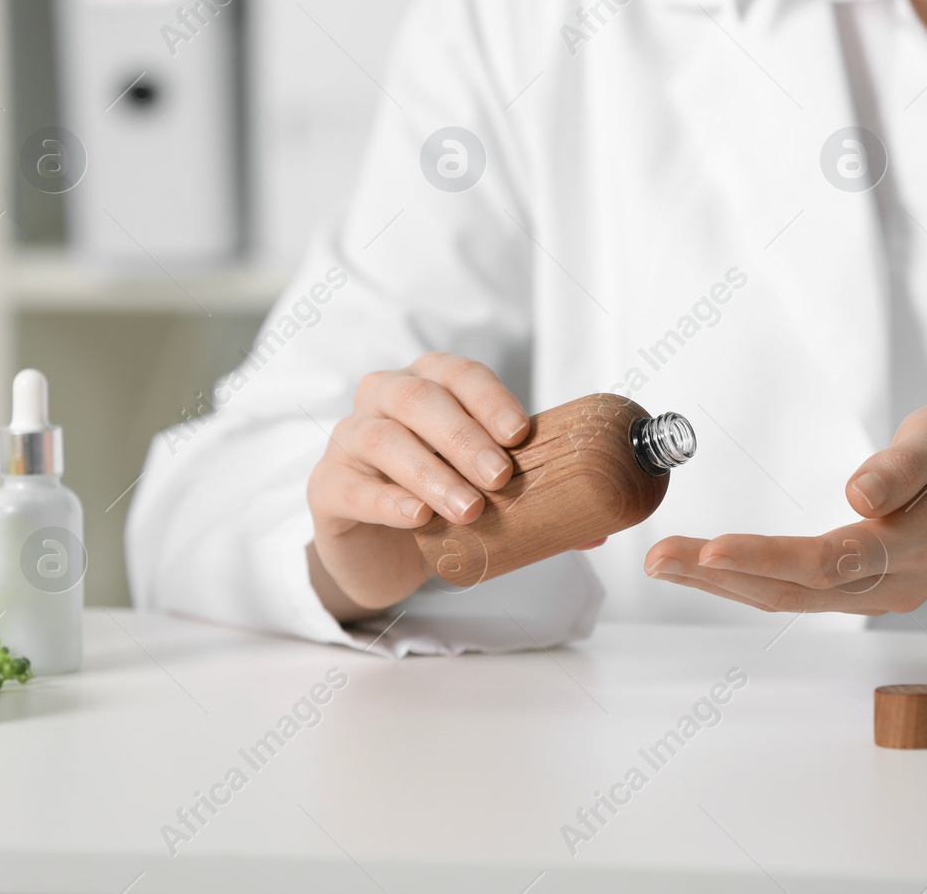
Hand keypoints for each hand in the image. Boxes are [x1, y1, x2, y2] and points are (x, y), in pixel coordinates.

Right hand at [306, 352, 530, 619]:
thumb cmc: (439, 503)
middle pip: (419, 400)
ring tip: (469, 509)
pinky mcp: (327, 487)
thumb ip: (537, 502)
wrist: (380, 552)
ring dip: (432, 472)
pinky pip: (352, 486)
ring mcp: (349, 441)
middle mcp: (384, 401)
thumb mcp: (485, 491)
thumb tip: (599, 528)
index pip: (459, 374)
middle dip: (464, 436)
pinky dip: (388, 500)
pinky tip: (418, 517)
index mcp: (429, 385)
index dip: (490, 398)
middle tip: (501, 476)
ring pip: (384, 439)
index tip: (520, 433)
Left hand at [643, 399, 926, 615]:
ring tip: (661, 562)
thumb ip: (909, 463)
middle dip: (721, 575)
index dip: (768, 557)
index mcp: (920, 543)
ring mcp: (877, 595)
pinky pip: (796, 593)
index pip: (834, 559)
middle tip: (657, 557)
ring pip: (790, 598)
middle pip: (799, 588)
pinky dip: (743, 582)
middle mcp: (895, 583)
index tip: (710, 548)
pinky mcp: (860, 591)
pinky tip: (702, 568)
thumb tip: (858, 494)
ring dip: (721, 584)